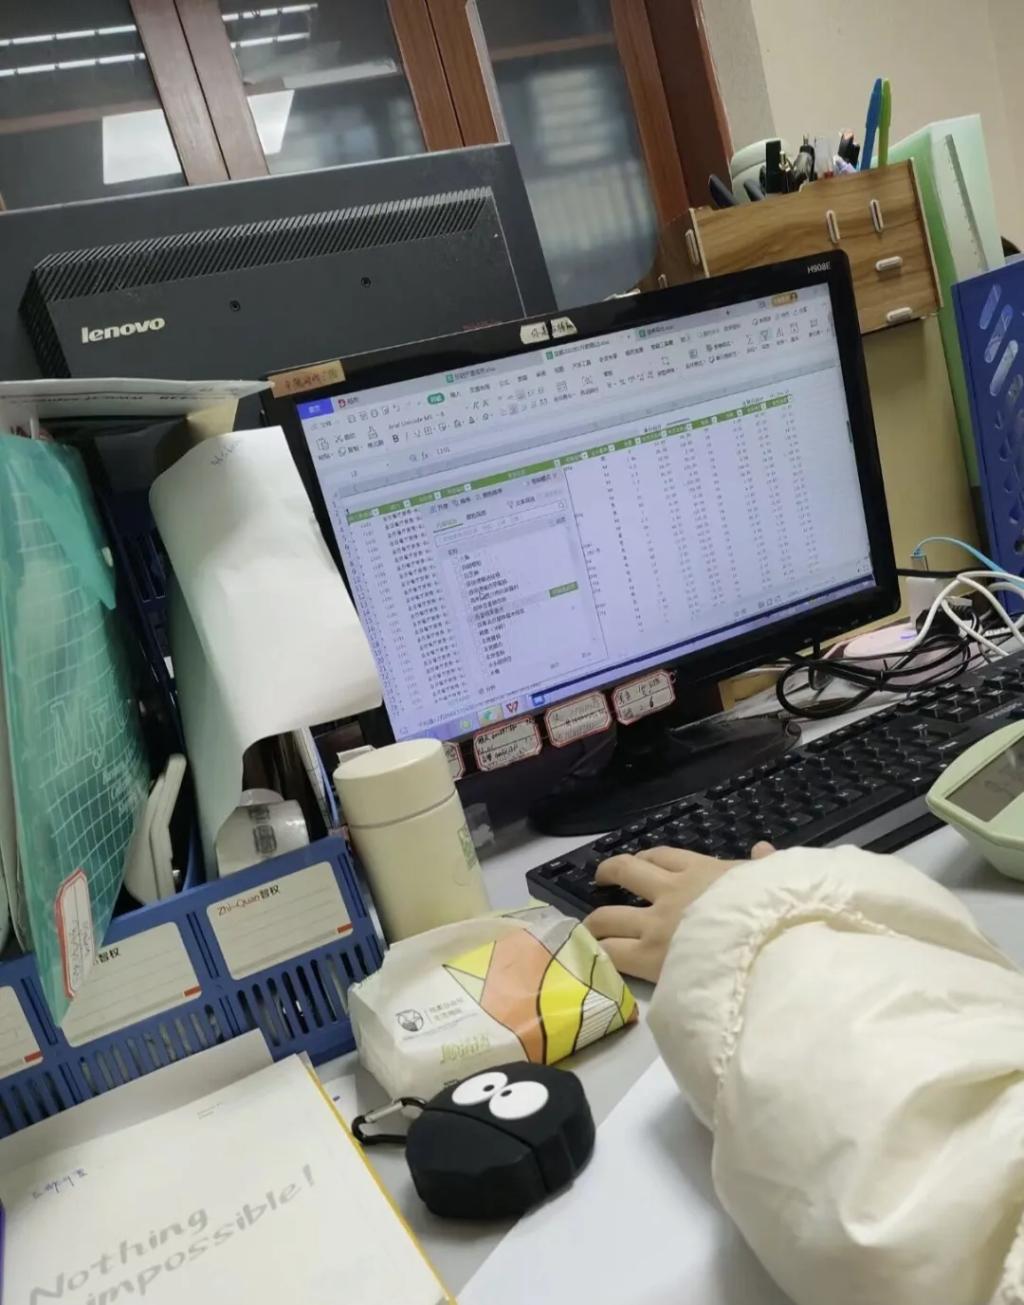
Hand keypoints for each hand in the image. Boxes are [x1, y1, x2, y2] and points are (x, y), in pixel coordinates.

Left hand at [585, 842, 775, 982]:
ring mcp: (656, 923)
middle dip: (609, 873)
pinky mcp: (648, 956)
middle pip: (625, 872)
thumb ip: (764, 864)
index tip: (639, 863)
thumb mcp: (774, 878)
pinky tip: (593, 957)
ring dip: (594, 921)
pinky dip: (599, 953)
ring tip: (588, 927)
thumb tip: (763, 849)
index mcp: (701, 870)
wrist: (767, 944)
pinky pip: (612, 952)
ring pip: (608, 916)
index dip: (645, 858)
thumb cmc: (775, 911)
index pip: (662, 855)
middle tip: (601, 880)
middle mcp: (671, 891)